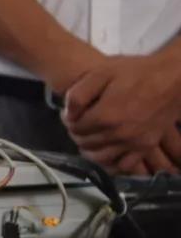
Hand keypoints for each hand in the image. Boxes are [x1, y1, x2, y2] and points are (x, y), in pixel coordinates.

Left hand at [63, 53, 180, 172]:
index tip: (72, 114)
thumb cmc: (137, 72)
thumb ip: (78, 94)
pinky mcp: (145, 147)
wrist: (173, 78)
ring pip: (99, 158)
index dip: (68, 121)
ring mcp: (132, 143)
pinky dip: (111, 163)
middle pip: (85, 143)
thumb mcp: (102, 73)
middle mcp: (117, 134)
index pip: (74, 128)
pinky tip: (107, 151)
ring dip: (89, 149)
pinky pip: (122, 165)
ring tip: (90, 137)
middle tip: (80, 124)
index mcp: (104, 116)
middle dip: (77, 134)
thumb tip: (68, 115)